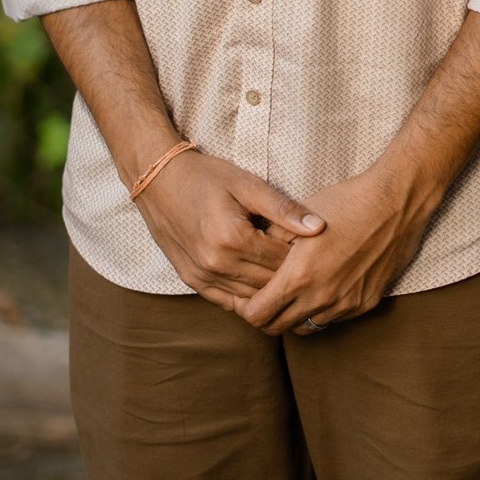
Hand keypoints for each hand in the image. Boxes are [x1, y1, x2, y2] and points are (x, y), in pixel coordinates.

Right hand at [135, 150, 324, 310]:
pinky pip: (228, 302)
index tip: (315, 246)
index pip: (282, 261)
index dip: (303, 255)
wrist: (159, 181)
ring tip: (287, 272)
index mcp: (232, 239)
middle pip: (269, 284)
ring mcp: (201, 276)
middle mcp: (215, 264)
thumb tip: (319, 227)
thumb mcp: (248, 185)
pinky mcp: (192, 281)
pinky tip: (260, 283)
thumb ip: (283, 209)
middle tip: (306, 261)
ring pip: (251, 298)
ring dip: (270, 288)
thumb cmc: (207, 177)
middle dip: (290, 274)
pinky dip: (247, 296)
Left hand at [236, 161, 440, 333]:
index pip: (257, 315)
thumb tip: (253, 260)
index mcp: (299, 277)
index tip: (245, 296)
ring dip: (296, 314)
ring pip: (307, 326)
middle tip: (266, 297)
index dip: (245, 308)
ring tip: (295, 292)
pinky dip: (323, 309)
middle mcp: (321, 298)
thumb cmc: (346, 203)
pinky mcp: (366, 303)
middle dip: (266, 316)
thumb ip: (270, 245)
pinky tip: (324, 285)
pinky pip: (334, 318)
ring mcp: (346, 304)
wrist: (396, 202)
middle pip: (278, 328)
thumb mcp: (297, 219)